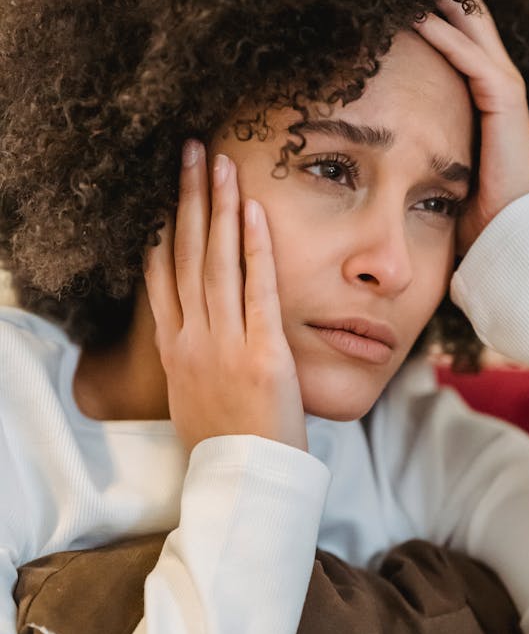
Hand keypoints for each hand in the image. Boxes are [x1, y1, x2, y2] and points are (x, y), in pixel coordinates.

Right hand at [143, 141, 306, 454]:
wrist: (244, 483)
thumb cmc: (225, 443)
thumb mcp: (192, 396)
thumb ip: (192, 358)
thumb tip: (193, 336)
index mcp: (174, 349)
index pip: (162, 274)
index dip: (164, 225)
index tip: (167, 189)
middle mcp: (191, 340)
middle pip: (186, 254)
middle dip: (187, 197)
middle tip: (190, 150)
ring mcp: (223, 344)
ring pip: (216, 262)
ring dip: (217, 207)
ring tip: (218, 161)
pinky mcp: (261, 353)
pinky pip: (258, 290)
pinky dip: (255, 248)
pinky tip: (253, 210)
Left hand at [412, 0, 528, 258]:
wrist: (505, 238)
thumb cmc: (469, 213)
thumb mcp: (433, 166)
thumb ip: (415, 143)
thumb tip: (368, 144)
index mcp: (480, 96)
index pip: (454, 35)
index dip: (428, 7)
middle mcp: (496, 84)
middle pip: (465, 18)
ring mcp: (504, 89)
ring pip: (470, 26)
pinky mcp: (506, 100)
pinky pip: (470, 57)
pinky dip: (445, 34)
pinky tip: (416, 15)